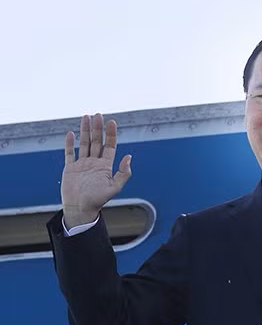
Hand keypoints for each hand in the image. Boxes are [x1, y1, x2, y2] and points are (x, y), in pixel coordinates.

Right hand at [62, 113, 131, 227]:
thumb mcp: (114, 187)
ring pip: (84, 144)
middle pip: (97, 141)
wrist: (80, 209)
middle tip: (98, 115)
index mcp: (105, 166)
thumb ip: (123, 173)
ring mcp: (82, 164)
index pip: (110, 146)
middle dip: (98, 128)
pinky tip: (71, 134)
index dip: (111, 134)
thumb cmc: (98, 200)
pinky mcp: (70, 168)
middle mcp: (94, 163)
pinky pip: (70, 153)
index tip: (111, 122)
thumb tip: (129, 157)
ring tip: (86, 117)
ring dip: (85, 131)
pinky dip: (70, 144)